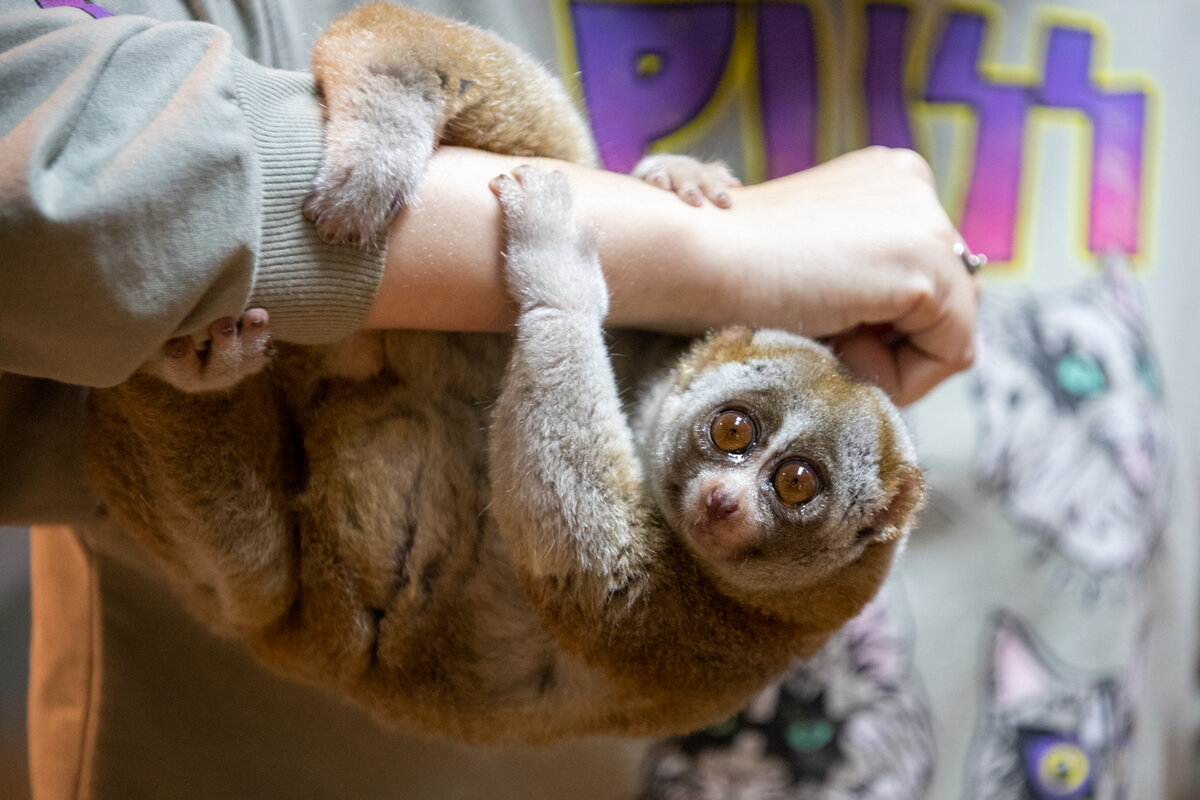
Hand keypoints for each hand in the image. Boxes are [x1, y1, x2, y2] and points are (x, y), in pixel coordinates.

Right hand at [699, 147, 978, 404]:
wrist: (692, 257)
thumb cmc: (729, 269)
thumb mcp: (815, 264)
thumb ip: (869, 284)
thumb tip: (946, 341)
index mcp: (886, 178)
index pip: (923, 277)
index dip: (874, 323)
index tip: (815, 320)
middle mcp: (917, 184)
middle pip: (945, 303)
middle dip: (887, 341)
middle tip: (816, 333)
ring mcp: (929, 220)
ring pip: (952, 332)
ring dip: (887, 359)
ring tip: (823, 336)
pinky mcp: (929, 265)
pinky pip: (952, 353)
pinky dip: (900, 376)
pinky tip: (839, 346)